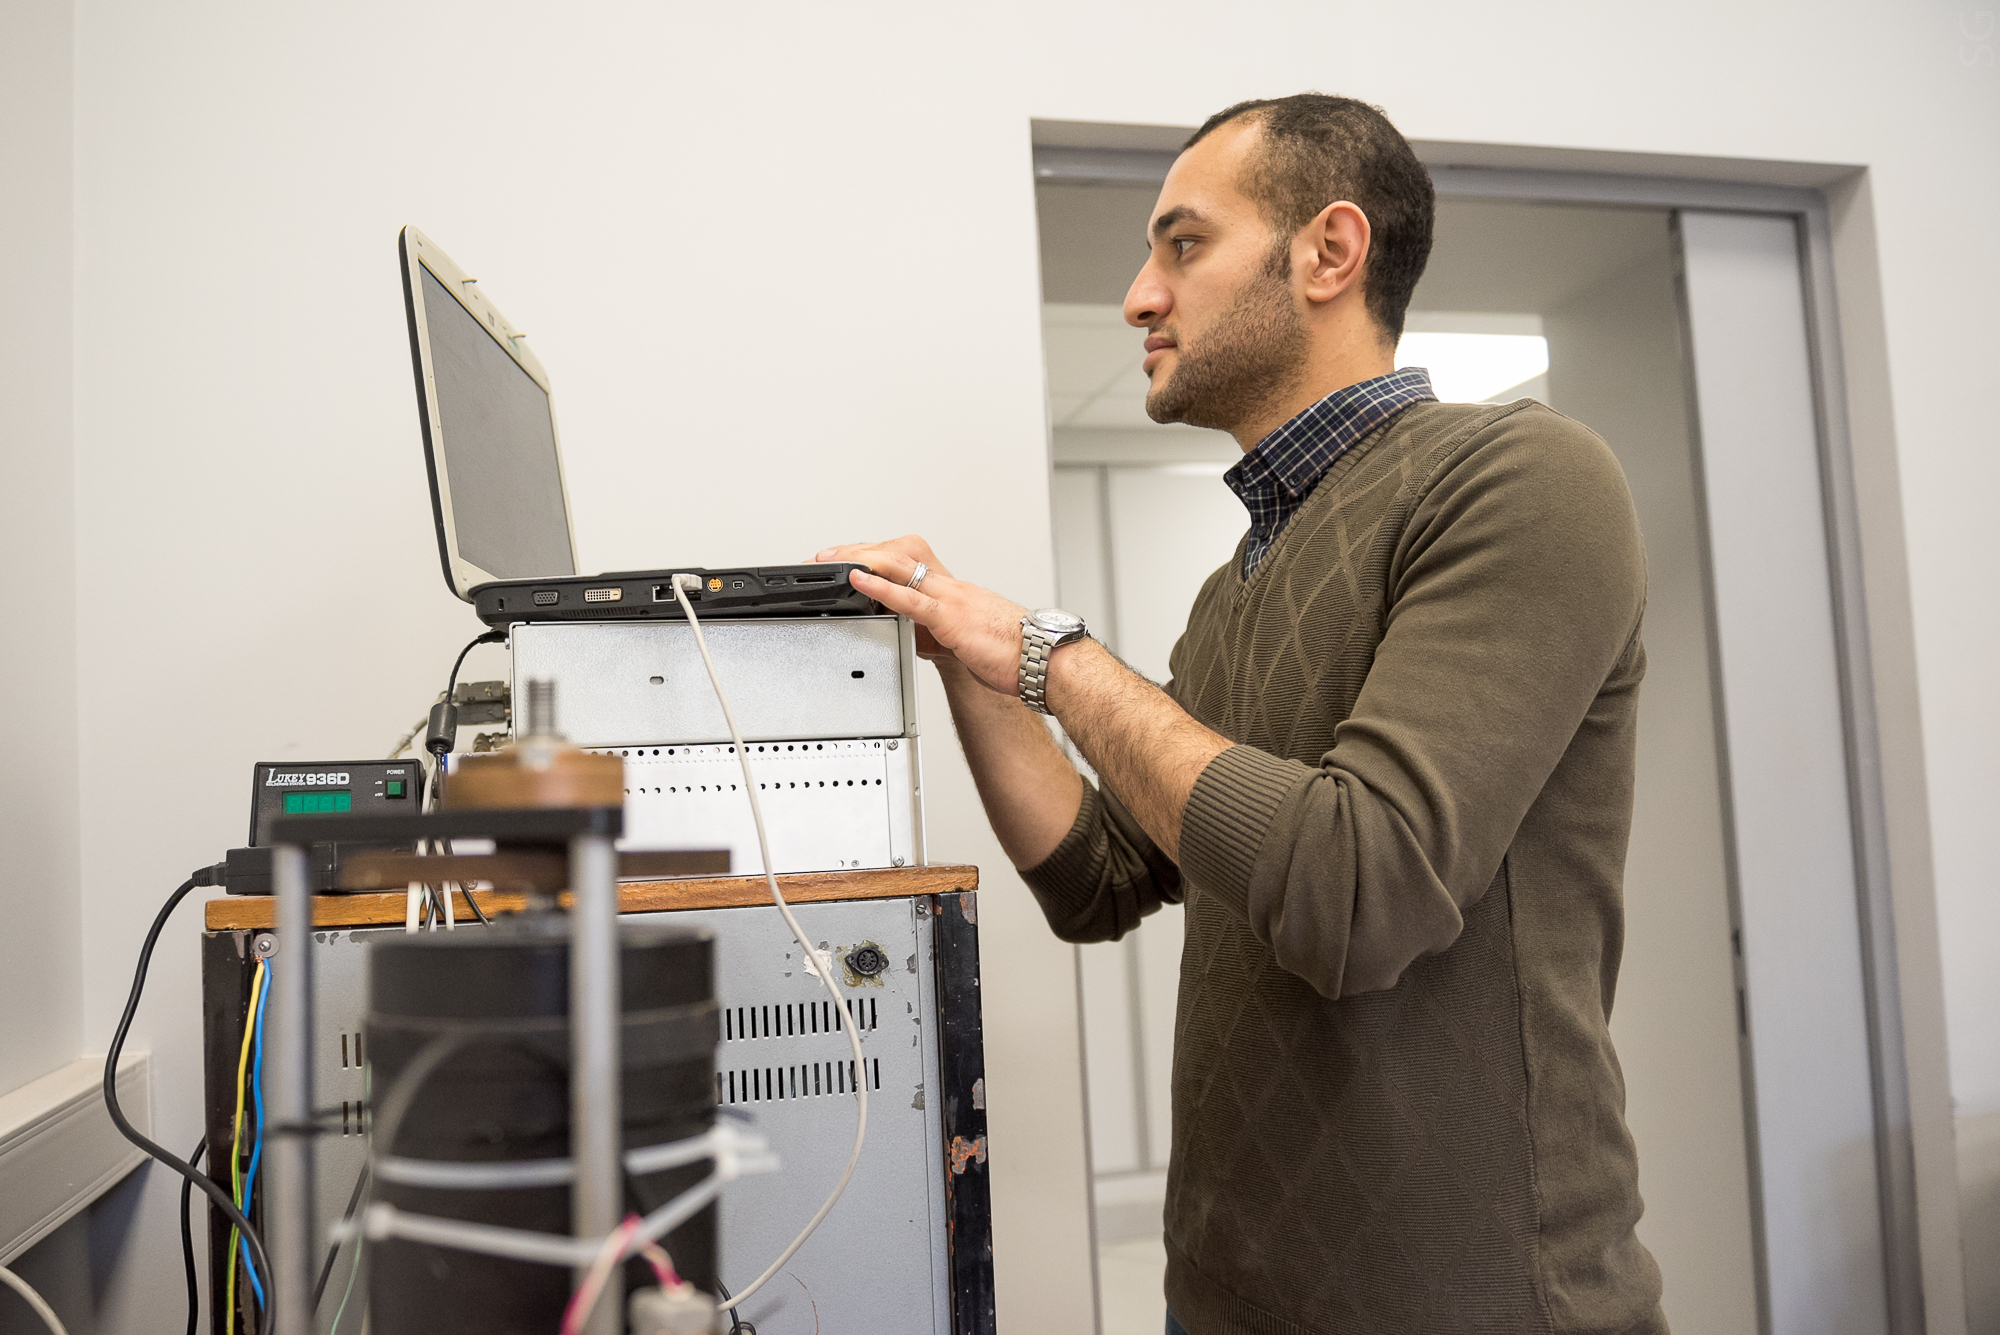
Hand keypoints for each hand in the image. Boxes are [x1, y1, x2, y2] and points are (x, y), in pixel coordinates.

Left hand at [813, 536, 1029, 695]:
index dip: (872, 556)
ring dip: (862, 559)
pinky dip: (881, 586)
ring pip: (901, 566)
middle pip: (897, 555)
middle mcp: (951, 586)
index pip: (906, 561)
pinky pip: (912, 598)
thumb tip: (921, 633)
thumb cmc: (1015, 652)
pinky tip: (859, 579)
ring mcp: (952, 599)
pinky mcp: (953, 620)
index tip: (846, 557)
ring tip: (832, 559)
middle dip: (858, 551)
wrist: (1045, 660)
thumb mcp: (969, 635)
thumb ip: (943, 629)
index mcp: (954, 590)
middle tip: (826, 554)